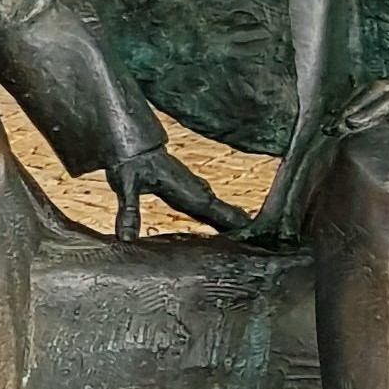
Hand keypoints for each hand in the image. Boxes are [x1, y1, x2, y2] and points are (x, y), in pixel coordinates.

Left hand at [107, 149, 243, 238]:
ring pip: (220, 209)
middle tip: (263, 244)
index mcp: (185, 191)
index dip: (231, 222)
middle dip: (242, 226)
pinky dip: (223, 217)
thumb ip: (129, 212)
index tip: (252, 235)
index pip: (213, 210)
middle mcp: (195, 191)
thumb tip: (125, 239)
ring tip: (256, 238)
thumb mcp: (126, 186)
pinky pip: (211, 207)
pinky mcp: (189, 192)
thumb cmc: (129, 163)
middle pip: (224, 211)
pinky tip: (229, 225)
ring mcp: (194, 191)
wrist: (132, 145)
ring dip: (235, 221)